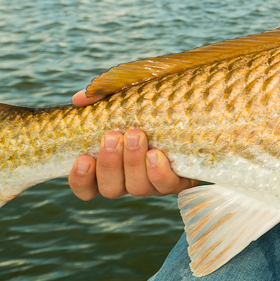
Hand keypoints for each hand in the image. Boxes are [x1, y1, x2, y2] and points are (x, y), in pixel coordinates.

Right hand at [66, 90, 196, 199]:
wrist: (201, 101)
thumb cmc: (157, 97)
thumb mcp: (129, 91)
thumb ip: (103, 95)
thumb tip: (78, 100)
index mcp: (114, 164)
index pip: (87, 186)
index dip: (80, 179)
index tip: (83, 159)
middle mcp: (132, 177)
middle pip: (111, 189)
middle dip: (110, 164)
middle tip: (113, 137)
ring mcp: (156, 181)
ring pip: (137, 188)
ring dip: (133, 163)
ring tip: (135, 135)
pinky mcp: (182, 179)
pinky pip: (167, 187)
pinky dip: (158, 173)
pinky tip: (156, 155)